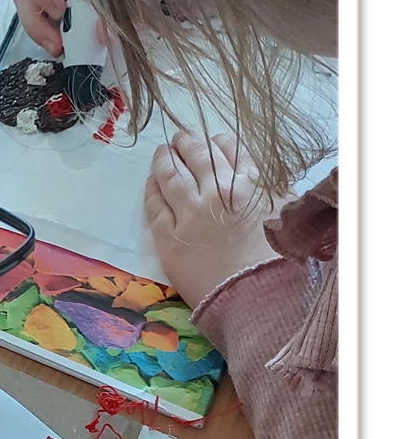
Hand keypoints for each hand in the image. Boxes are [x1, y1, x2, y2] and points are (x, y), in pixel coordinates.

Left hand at [145, 132, 280, 309]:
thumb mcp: (287, 216)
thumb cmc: (279, 262)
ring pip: (171, 176)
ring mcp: (191, 213)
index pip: (230, 149)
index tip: (212, 141)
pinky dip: (152, 190)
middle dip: (187, 143)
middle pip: (197, 156)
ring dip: (165, 160)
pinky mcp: (169, 237)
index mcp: (250, 185)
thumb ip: (276, 190)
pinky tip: (151, 184)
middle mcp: (218, 192)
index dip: (217, 142)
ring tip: (162, 153)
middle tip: (180, 138)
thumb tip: (266, 176)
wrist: (257, 299)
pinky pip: (155, 206)